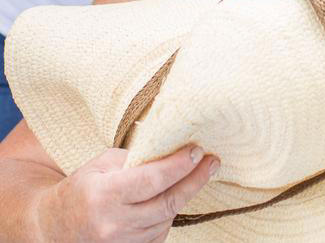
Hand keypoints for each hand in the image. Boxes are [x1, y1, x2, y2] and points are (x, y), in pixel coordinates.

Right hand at [35, 145, 218, 242]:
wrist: (55, 226)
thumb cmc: (81, 187)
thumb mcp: (101, 163)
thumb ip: (134, 158)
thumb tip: (169, 147)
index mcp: (105, 194)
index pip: (153, 179)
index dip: (180, 165)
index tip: (198, 150)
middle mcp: (114, 223)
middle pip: (167, 202)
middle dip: (195, 180)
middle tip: (213, 162)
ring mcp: (121, 242)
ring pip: (166, 218)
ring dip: (184, 195)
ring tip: (197, 174)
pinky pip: (159, 232)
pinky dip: (169, 213)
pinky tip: (174, 196)